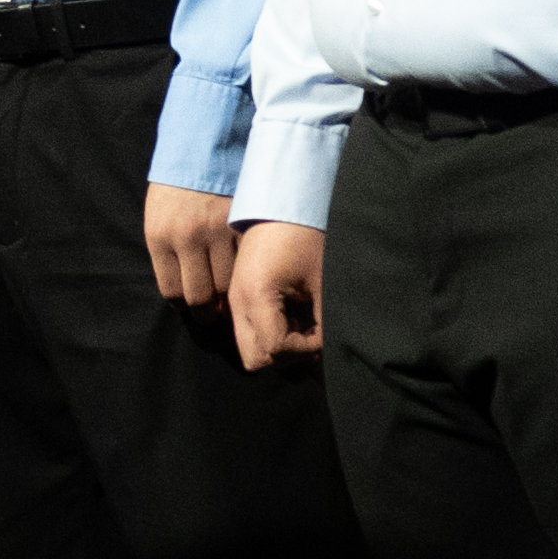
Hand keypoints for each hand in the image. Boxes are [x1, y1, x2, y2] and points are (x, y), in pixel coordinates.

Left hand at [141, 183, 237, 313]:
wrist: (201, 146)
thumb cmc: (176, 186)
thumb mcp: (157, 217)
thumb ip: (168, 252)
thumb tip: (184, 292)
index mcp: (160, 236)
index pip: (173, 292)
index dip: (184, 307)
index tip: (191, 309)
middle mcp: (188, 237)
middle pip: (202, 297)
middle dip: (208, 313)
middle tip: (214, 314)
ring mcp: (218, 232)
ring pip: (228, 285)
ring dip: (230, 297)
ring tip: (232, 298)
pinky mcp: (241, 224)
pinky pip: (246, 263)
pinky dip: (246, 274)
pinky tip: (246, 275)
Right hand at [229, 217, 324, 371]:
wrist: (283, 199)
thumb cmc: (306, 234)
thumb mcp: (320, 279)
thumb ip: (322, 321)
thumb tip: (322, 351)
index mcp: (255, 295)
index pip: (274, 350)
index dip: (305, 350)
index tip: (323, 332)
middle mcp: (237, 301)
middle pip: (253, 359)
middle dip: (286, 356)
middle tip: (311, 335)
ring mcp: (234, 298)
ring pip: (248, 348)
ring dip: (277, 346)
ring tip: (302, 324)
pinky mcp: (238, 294)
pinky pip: (247, 330)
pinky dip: (269, 333)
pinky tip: (291, 314)